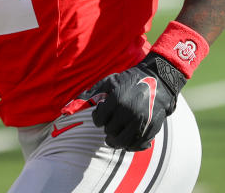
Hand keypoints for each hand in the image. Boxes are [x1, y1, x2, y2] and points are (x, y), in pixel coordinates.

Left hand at [66, 53, 186, 150]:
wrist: (159, 79)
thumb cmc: (130, 80)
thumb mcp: (108, 82)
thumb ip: (88, 95)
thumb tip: (64, 109)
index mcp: (116, 100)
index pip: (99, 121)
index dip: (99, 118)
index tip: (104, 112)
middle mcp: (128, 112)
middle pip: (110, 133)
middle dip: (109, 128)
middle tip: (113, 121)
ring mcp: (141, 122)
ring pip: (122, 142)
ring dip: (118, 139)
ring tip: (117, 133)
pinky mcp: (152, 129)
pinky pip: (137, 145)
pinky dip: (131, 145)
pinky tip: (129, 137)